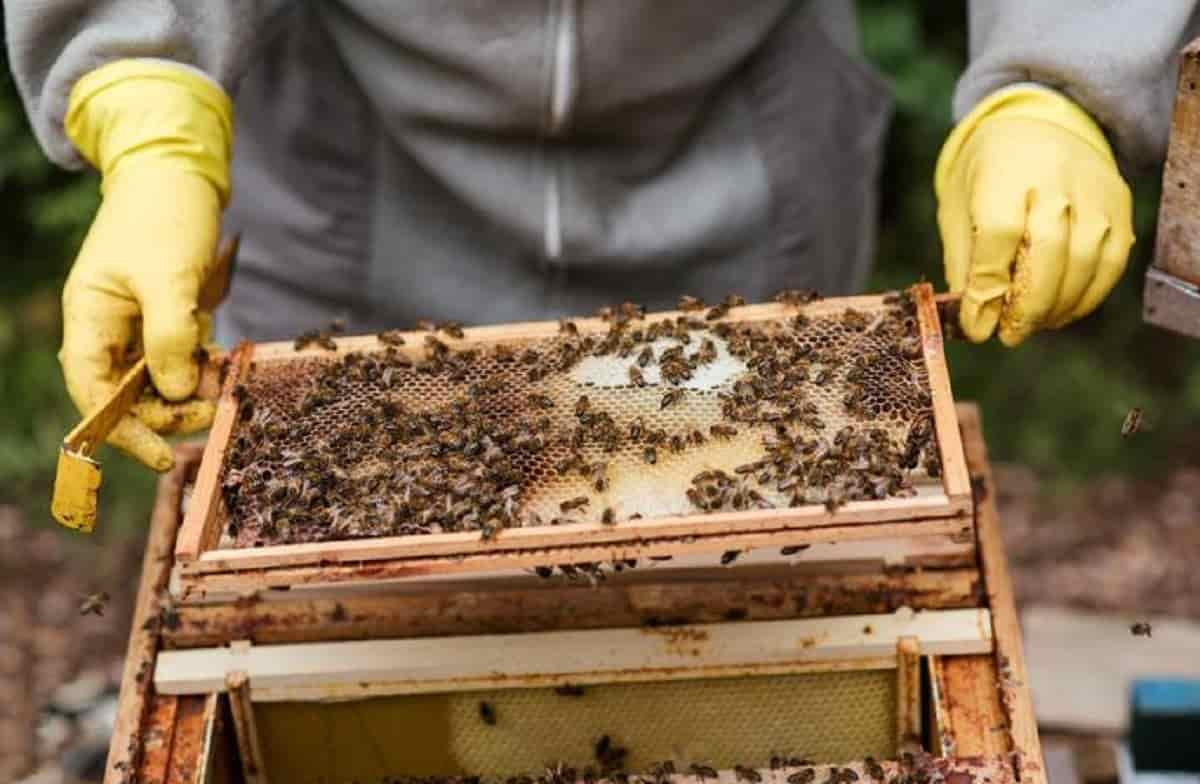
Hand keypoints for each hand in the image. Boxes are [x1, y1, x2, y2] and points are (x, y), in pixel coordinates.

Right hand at [61, 60, 232, 469]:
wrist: (179, 175)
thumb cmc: (165, 218)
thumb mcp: (169, 277)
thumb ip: (169, 336)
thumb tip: (174, 393)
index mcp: (89, 317)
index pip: (93, 391)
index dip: (122, 430)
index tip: (163, 455)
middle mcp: (107, 327)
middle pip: (127, 395)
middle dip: (168, 410)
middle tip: (212, 409)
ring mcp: (136, 324)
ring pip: (157, 381)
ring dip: (188, 389)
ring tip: (220, 378)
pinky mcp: (165, 318)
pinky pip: (179, 358)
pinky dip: (199, 366)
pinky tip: (220, 358)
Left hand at [936, 86, 1134, 345]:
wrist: (1038, 125)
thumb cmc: (987, 176)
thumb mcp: (958, 208)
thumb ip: (965, 262)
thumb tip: (973, 319)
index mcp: (1003, 175)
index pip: (998, 235)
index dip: (989, 288)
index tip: (978, 327)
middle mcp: (1053, 180)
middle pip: (1047, 252)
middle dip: (1026, 306)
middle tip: (1009, 335)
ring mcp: (1093, 191)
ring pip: (1085, 261)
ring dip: (1058, 306)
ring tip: (1033, 325)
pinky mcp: (1119, 203)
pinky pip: (1112, 261)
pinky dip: (1088, 296)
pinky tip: (1062, 311)